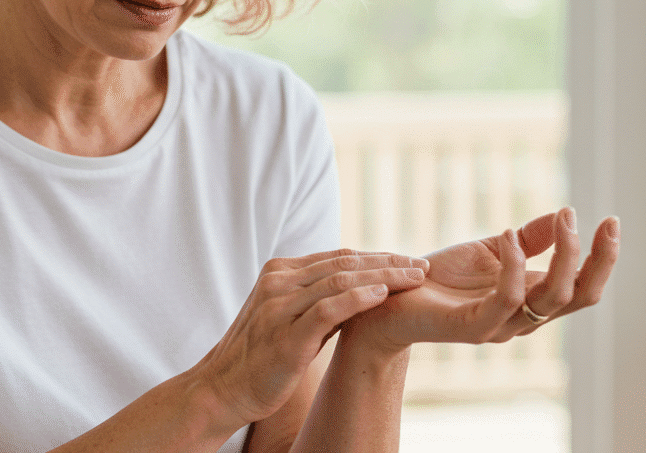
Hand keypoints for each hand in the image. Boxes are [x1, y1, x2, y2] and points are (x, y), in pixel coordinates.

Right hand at [189, 249, 427, 426]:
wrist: (222, 390)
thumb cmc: (261, 358)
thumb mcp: (290, 319)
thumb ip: (320, 301)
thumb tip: (364, 291)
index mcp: (279, 273)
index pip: (338, 257)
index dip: (377, 257)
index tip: (408, 262)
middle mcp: (278, 282)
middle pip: (344, 263)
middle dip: (388, 262)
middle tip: (422, 265)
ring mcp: (280, 307)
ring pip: (341, 280)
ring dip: (383, 276)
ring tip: (415, 278)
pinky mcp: (286, 336)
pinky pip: (328, 309)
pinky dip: (358, 299)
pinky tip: (383, 296)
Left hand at [345, 208, 620, 350]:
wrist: (387, 301)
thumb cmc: (438, 278)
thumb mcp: (489, 249)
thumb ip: (528, 239)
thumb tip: (565, 215)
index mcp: (531, 300)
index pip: (582, 286)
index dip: (603, 258)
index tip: (612, 219)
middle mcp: (523, 319)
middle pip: (579, 296)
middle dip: (599, 259)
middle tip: (604, 222)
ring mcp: (500, 326)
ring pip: (551, 299)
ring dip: (564, 256)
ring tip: (564, 219)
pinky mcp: (472, 327)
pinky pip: (506, 300)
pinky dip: (513, 265)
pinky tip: (507, 234)